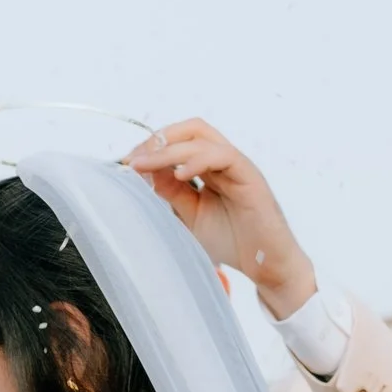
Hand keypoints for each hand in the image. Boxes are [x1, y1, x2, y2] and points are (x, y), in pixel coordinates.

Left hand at [122, 119, 316, 317]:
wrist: (264, 263)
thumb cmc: (232, 240)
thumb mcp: (189, 215)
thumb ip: (171, 193)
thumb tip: (145, 173)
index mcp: (209, 168)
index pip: (179, 141)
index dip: (152, 146)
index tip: (127, 162)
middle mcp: (224, 161)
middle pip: (192, 129)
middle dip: (158, 139)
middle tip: (134, 158)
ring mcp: (238, 166)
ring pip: (203, 139)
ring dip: (169, 149)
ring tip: (145, 164)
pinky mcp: (250, 177)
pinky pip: (223, 156)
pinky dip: (197, 160)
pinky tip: (178, 174)